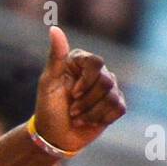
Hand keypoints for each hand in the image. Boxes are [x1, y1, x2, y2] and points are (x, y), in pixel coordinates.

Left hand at [33, 26, 126, 152]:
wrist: (54, 136)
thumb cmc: (48, 108)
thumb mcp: (48, 83)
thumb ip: (55, 56)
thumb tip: (54, 28)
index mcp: (80, 62)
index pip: (97, 63)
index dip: (87, 81)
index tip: (72, 94)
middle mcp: (97, 72)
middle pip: (106, 81)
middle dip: (86, 101)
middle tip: (72, 110)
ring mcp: (108, 88)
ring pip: (112, 97)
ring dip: (91, 113)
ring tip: (77, 117)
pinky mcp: (115, 105)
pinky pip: (118, 108)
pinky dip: (101, 119)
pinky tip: (89, 121)